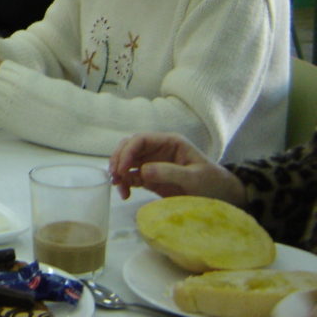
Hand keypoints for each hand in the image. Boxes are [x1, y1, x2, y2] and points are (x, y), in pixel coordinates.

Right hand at [109, 132, 247, 203]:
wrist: (222, 198)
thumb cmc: (212, 183)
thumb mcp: (195, 177)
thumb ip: (170, 172)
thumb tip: (142, 171)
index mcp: (169, 142)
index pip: (141, 139)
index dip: (128, 151)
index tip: (122, 168)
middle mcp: (157, 150)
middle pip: (129, 148)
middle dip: (118, 160)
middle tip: (114, 176)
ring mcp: (153, 164)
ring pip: (127, 162)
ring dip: (119, 172)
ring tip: (118, 187)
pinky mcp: (151, 178)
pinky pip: (132, 177)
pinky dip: (125, 184)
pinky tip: (125, 193)